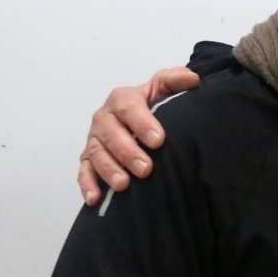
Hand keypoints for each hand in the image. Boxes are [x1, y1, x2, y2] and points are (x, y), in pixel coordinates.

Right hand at [78, 66, 197, 204]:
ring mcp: (95, 139)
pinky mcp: (88, 158)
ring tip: (124, 185)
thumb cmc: (154, 107)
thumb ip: (174, 81)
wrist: (140, 121)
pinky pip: (84, 171)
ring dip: (108, 169)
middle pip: (110, 133)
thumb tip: (193, 78)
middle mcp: (104, 118)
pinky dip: (87, 184)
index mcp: (122, 99)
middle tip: (146, 169)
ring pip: (96, 153)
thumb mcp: (163, 90)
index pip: (129, 108)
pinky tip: (95, 198)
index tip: (159, 140)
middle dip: (127, 151)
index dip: (142, 123)